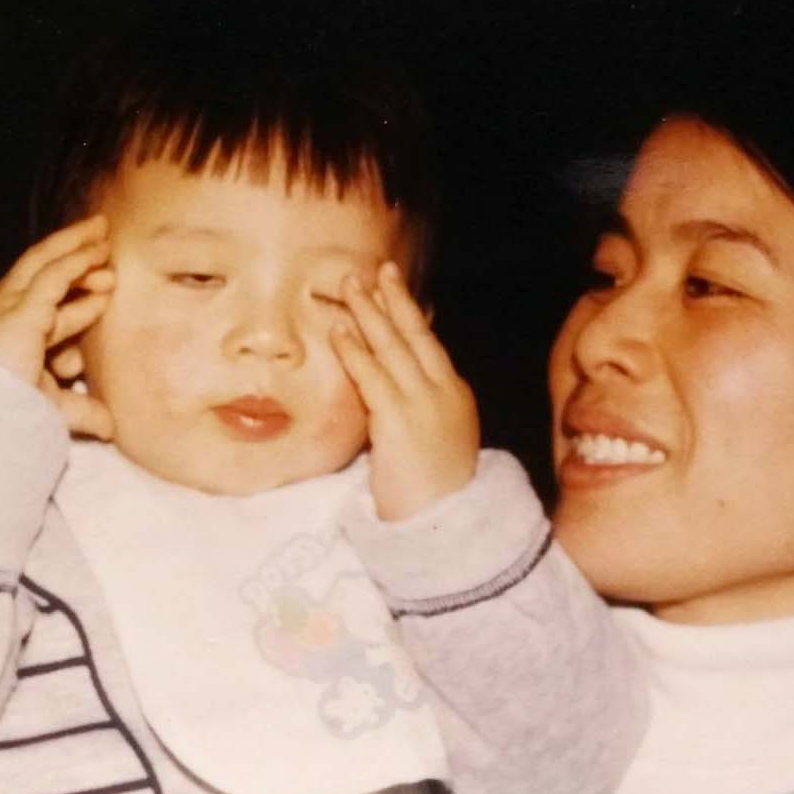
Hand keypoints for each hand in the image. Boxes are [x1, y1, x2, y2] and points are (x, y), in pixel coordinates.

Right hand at [0, 214, 115, 438]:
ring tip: (103, 232)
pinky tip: (99, 251)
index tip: (105, 294)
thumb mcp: (50, 406)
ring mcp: (6, 305)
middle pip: (38, 270)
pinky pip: (55, 274)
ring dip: (75, 246)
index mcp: (2, 330)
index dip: (75, 298)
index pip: (40, 304)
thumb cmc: (8, 415)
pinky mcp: (21, 308)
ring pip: (43, 261)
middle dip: (69, 253)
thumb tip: (110, 427)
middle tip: (100, 240)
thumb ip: (80, 409)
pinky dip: (78, 259)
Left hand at [331, 262, 479, 520]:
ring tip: (349, 286)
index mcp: (455, 396)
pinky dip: (354, 350)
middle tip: (377, 269)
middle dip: (394, 299)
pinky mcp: (399, 420)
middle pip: (415, 335)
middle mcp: (443, 392)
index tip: (396, 289)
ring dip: (368, 313)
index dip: (411, 315)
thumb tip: (388, 396)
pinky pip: (371, 376)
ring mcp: (423, 403)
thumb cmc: (437, 493)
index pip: (430, 346)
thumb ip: (418, 412)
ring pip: (392, 347)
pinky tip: (339, 330)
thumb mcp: (436, 442)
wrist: (448, 523)